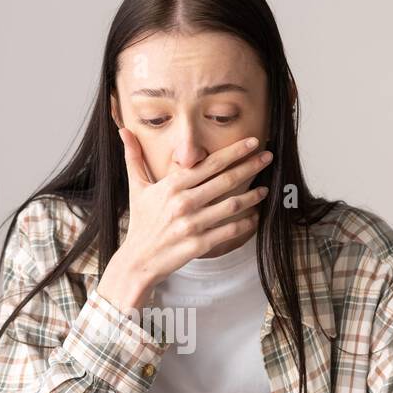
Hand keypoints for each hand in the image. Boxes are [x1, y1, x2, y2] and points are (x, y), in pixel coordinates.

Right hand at [96, 130, 272, 309]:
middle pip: (225, 180)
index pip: (209, 163)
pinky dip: (245, 223)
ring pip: (231, 205)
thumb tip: (123, 131)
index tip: (252, 142)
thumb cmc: (141, 223)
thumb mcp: (136, 189)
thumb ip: (133, 158)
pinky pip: (228, 231)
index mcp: (171, 186)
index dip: (233, 152)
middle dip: (250, 166)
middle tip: (268, 157)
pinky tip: (254, 217)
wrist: (138, 261)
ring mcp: (192, 224)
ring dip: (252, 196)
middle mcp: (183, 203)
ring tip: (264, 189)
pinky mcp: (198, 244)